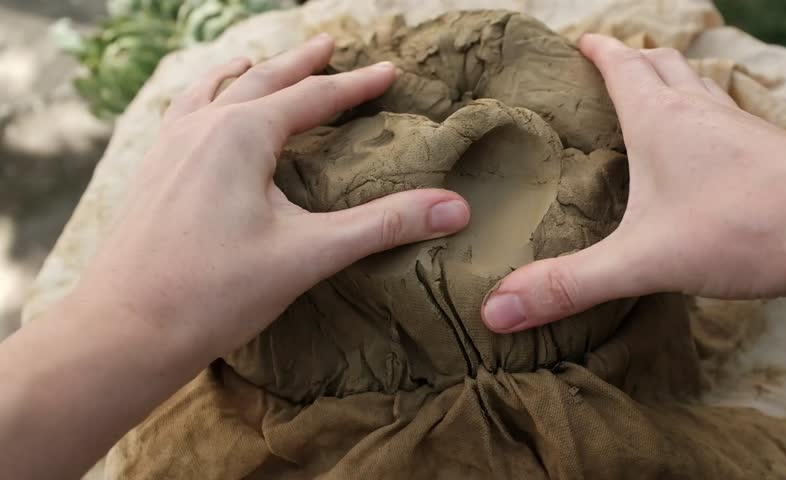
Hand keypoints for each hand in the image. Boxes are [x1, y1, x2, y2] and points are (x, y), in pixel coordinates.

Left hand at [74, 33, 470, 358]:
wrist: (123, 330)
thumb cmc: (215, 293)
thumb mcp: (309, 255)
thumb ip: (382, 225)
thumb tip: (455, 208)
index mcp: (241, 134)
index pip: (312, 98)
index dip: (356, 85)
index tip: (388, 71)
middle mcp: (201, 126)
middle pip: (262, 80)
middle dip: (301, 63)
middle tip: (330, 44)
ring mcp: (168, 146)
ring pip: (213, 90)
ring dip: (247, 73)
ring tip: (258, 61)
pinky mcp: (150, 171)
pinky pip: (181, 112)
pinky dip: (203, 97)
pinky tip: (201, 112)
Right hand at [481, 34, 785, 332]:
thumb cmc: (741, 229)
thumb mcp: (642, 262)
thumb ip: (569, 285)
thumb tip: (495, 311)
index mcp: (661, 118)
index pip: (621, 65)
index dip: (596, 51)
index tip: (578, 42)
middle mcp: (701, 110)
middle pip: (662, 64)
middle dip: (632, 60)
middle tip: (608, 69)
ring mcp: (742, 126)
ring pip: (699, 87)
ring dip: (672, 83)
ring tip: (653, 101)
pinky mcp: (772, 149)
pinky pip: (728, 116)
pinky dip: (705, 116)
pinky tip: (707, 150)